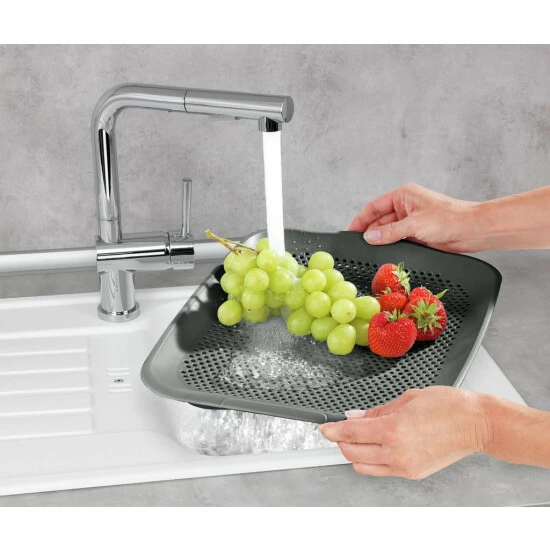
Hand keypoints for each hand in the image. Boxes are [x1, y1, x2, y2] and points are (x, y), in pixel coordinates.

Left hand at [319, 386, 490, 479]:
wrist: (477, 424)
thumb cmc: (448, 406)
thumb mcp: (407, 399)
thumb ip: (377, 411)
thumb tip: (355, 416)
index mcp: (393, 430)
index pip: (350, 433)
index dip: (332, 430)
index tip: (324, 427)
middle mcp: (396, 452)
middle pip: (352, 454)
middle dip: (341, 442)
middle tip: (340, 429)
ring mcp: (405, 466)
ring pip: (363, 467)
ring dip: (354, 453)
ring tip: (358, 438)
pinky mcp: (413, 474)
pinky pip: (381, 471)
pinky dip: (372, 460)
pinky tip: (376, 446)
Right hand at [348, 183, 482, 252]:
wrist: (472, 230)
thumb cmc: (450, 218)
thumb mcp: (414, 225)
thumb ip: (389, 232)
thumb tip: (369, 237)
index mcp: (403, 195)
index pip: (374, 207)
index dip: (360, 219)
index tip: (350, 231)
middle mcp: (405, 206)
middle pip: (379, 220)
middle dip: (369, 232)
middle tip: (358, 245)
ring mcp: (411, 221)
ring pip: (388, 231)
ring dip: (380, 240)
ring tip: (370, 250)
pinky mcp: (417, 234)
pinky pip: (397, 239)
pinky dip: (390, 245)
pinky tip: (385, 252)